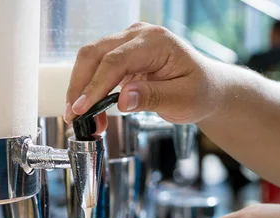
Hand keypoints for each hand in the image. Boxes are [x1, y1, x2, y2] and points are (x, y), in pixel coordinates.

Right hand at [64, 23, 223, 126]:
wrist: (207, 88)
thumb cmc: (199, 91)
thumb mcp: (181, 100)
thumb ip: (152, 97)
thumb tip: (122, 99)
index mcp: (155, 42)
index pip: (115, 61)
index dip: (94, 86)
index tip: (82, 109)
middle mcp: (138, 35)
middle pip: (94, 54)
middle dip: (78, 86)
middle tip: (72, 116)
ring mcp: (128, 43)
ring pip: (90, 60)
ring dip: (80, 89)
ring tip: (80, 119)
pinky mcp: (121, 56)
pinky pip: (97, 69)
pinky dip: (89, 91)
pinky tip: (91, 113)